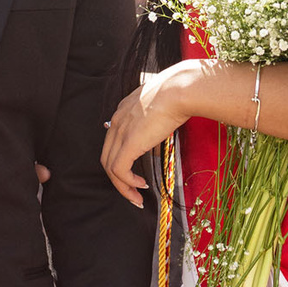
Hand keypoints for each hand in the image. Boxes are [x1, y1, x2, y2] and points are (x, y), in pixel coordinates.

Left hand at [101, 62, 203, 205]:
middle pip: (107, 156)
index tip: (133, 172)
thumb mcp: (160, 105)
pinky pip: (119, 170)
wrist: (179, 90)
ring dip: (122, 186)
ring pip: (110, 167)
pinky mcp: (129, 143)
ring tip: (136, 196)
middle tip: (132, 192)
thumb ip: (154, 120)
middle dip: (118, 179)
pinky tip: (141, 185)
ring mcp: (120, 132)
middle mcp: (117, 121)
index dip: (121, 160)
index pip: (113, 142)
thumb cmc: (177, 93)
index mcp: (123, 111)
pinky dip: (127, 182)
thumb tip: (159, 137)